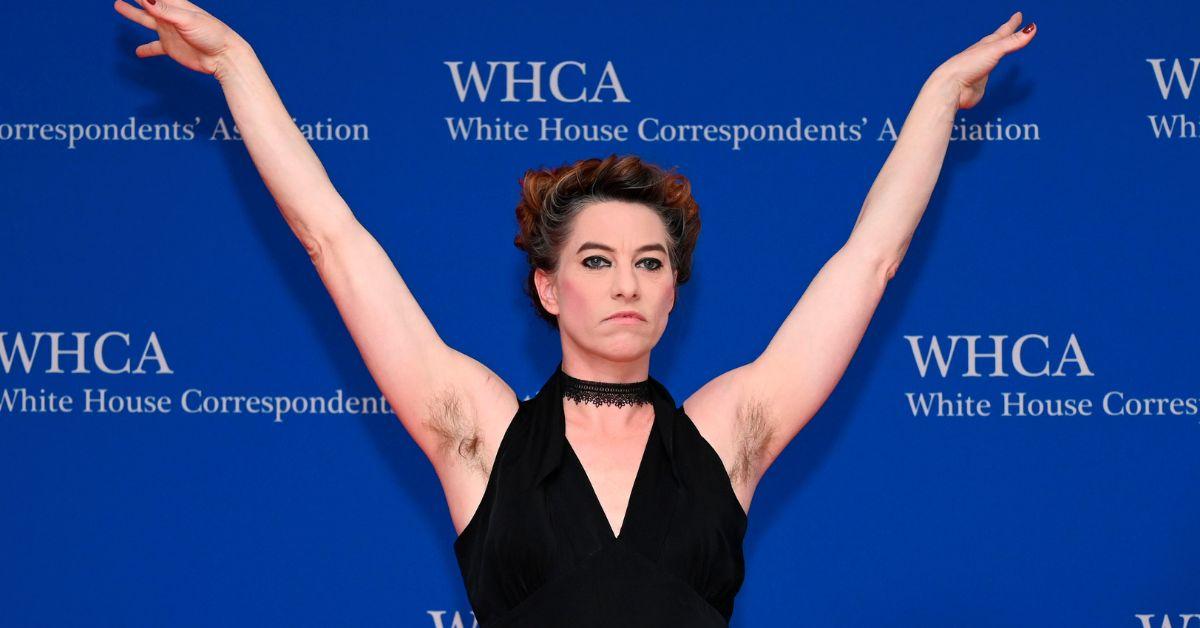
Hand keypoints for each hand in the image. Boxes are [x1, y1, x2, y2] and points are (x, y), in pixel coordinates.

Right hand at [113, 0, 243, 75]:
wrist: (224, 57)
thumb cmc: (212, 34)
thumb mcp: (187, 20)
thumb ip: (165, 11)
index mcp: (174, 4)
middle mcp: (169, 15)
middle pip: (146, 2)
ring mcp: (169, 31)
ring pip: (145, 19)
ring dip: (133, 13)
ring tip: (118, 5)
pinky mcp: (171, 47)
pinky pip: (154, 47)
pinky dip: (146, 49)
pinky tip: (137, 52)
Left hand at [933, 12, 1036, 109]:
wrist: (951, 88)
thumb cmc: (967, 66)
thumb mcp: (994, 51)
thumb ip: (1013, 42)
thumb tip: (1032, 28)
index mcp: (985, 45)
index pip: (1002, 32)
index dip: (1012, 24)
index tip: (1018, 15)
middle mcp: (982, 55)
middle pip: (998, 42)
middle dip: (1006, 33)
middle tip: (1014, 25)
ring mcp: (980, 69)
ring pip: (992, 57)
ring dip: (999, 50)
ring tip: (1003, 46)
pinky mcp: (978, 84)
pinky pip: (989, 74)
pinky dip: (993, 69)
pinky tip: (990, 68)